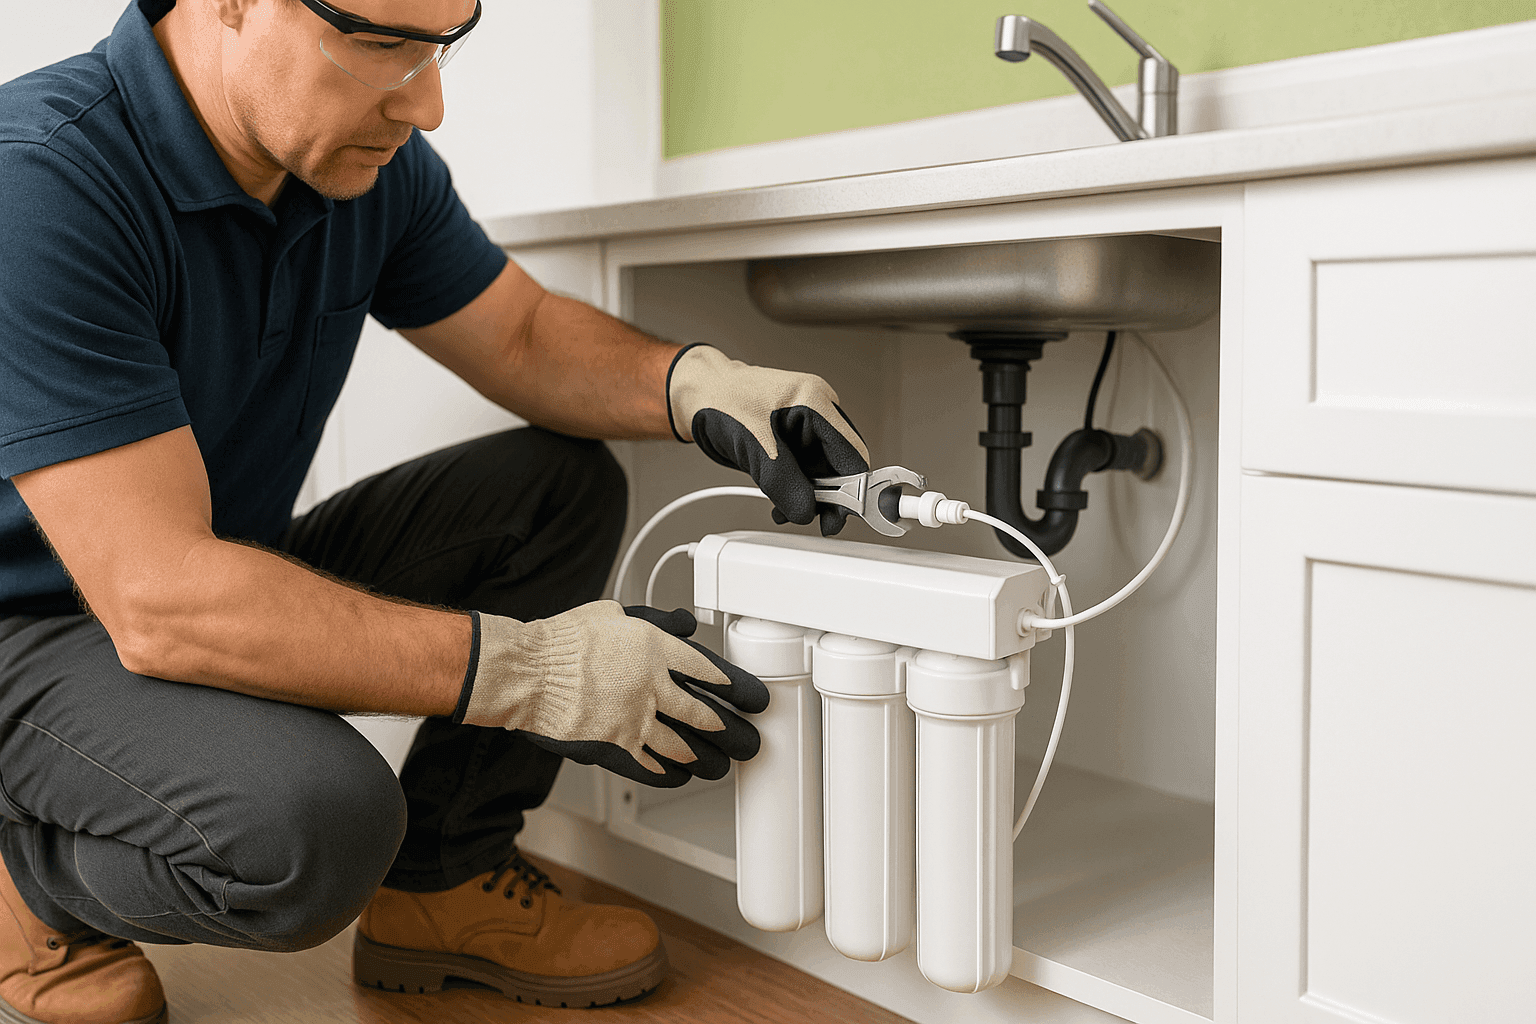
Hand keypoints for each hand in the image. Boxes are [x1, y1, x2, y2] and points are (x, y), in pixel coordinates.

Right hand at [456, 602, 768, 787]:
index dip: (737, 688)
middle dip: (733, 733)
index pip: (709, 671)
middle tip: (748, 741)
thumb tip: (685, 623)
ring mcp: (634, 719)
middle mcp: (651, 685)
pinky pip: (651, 765)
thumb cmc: (564, 641)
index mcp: (654, 648)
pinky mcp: (615, 745)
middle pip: (706, 716)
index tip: (752, 699)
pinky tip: (680, 775)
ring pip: (684, 746)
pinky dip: (669, 772)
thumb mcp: (613, 613)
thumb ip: (656, 621)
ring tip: (721, 766)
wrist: (529, 672)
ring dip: (707, 758)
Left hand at [666, 344, 870, 535]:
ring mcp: (804, 428)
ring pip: (822, 474)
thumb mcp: (753, 446)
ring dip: (809, 498)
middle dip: (830, 497)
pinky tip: (781, 504)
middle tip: (820, 522)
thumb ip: (783, 482)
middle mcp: (816, 413)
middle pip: (840, 465)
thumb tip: (806, 511)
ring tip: (787, 512)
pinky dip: (795, 491)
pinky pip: (804, 473)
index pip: (851, 452)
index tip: (846, 514)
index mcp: (815, 401)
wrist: (697, 396)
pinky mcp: (792, 442)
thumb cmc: (720, 400)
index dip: (853, 487)